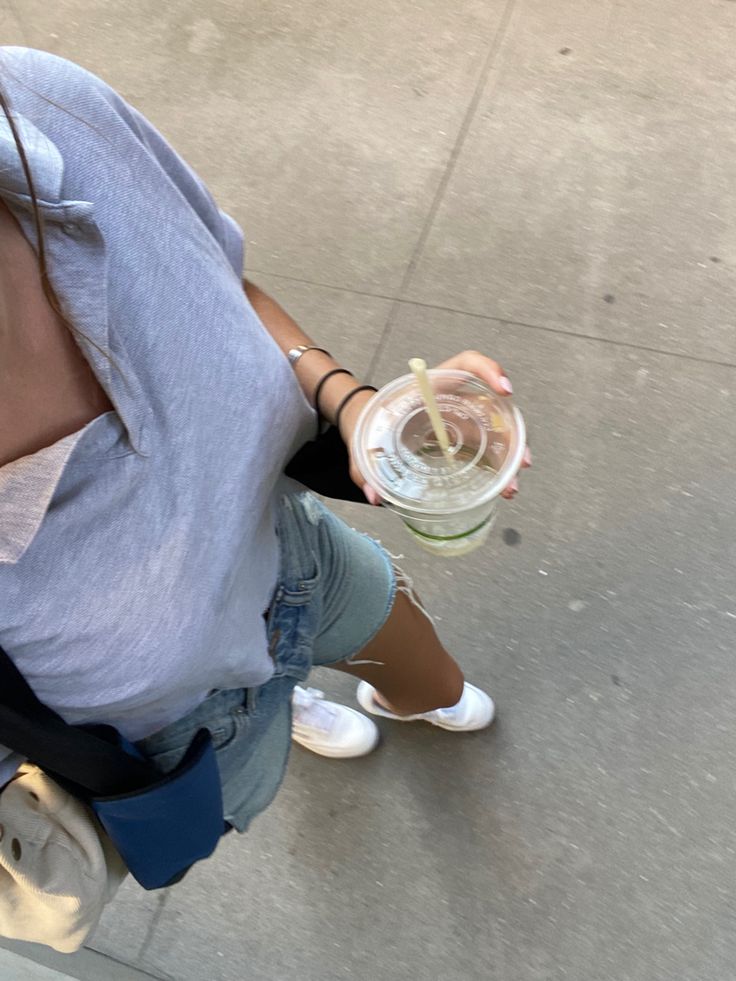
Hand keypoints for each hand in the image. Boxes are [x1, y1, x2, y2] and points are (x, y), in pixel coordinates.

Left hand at [342, 351, 530, 503]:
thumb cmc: (370, 425)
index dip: (488, 371)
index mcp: (429, 388)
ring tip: (511, 486)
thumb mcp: (363, 442)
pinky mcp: (461, 440)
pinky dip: (496, 469)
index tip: (504, 388)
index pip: (465, 365)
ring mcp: (459, 421)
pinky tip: (502, 488)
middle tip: (521, 461)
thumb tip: (373, 494)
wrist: (369, 428)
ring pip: (493, 434)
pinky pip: (485, 450)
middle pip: (490, 409)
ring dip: (508, 458)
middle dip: (510, 434)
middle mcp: (451, 401)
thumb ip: (364, 467)